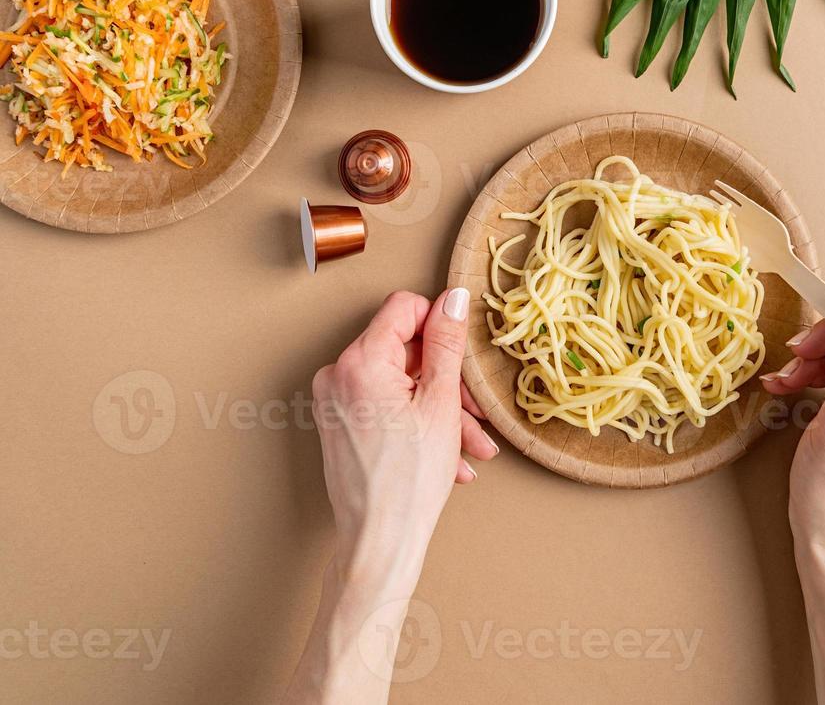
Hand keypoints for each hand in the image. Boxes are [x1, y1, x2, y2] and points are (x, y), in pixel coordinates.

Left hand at [310, 288, 497, 591]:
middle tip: (473, 414)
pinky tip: (449, 455)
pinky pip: (385, 405)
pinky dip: (418, 422)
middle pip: (405, 350)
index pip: (404, 308)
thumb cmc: (409, 481)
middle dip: (446, 380)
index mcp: (360, 362)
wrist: (380, 541)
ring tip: (469, 444)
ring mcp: (335, 400)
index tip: (461, 354)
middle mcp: (338, 374)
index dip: (440, 326)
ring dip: (440, 408)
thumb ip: (447, 343)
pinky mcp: (339, 422)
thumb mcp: (441, 402)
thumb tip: (453, 299)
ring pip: (400, 382)